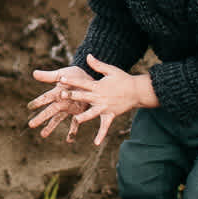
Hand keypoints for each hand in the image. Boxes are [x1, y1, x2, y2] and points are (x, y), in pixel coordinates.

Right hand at [27, 65, 94, 141]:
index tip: (30, 107)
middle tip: (31, 125)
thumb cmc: (73, 75)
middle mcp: (61, 102)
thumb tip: (34, 73)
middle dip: (41, 118)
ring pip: (58, 118)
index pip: (46, 98)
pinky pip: (75, 123)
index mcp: (56, 92)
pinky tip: (69, 140)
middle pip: (50, 111)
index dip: (38, 102)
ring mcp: (68, 108)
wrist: (88, 78)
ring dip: (51, 126)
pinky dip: (72, 131)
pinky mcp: (78, 112)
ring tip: (43, 135)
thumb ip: (49, 76)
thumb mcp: (62, 74)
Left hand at [30, 57, 155, 145]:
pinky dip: (101, 134)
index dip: (71, 80)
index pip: (82, 82)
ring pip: (92, 113)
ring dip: (83, 117)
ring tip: (75, 120)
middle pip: (83, 96)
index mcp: (98, 86)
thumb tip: (87, 55)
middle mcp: (100, 97)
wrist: (137, 91)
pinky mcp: (110, 115)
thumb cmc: (123, 79)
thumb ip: (97, 64)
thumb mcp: (110, 70)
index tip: (61, 78)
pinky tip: (96, 143)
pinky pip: (105, 126)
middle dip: (71, 95)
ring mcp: (105, 107)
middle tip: (60, 95)